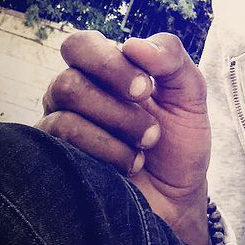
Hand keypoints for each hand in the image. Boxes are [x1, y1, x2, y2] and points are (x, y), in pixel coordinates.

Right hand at [38, 31, 210, 244]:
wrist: (178, 200)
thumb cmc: (179, 143)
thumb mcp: (190, 94)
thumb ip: (172, 57)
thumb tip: (133, 45)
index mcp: (102, 72)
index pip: (80, 45)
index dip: (110, 62)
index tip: (146, 88)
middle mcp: (74, 97)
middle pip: (69, 79)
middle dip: (115, 99)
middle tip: (148, 116)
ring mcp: (60, 129)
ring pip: (65, 110)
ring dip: (117, 125)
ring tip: (145, 145)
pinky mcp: (54, 161)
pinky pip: (62, 141)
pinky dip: (106, 150)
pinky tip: (130, 164)